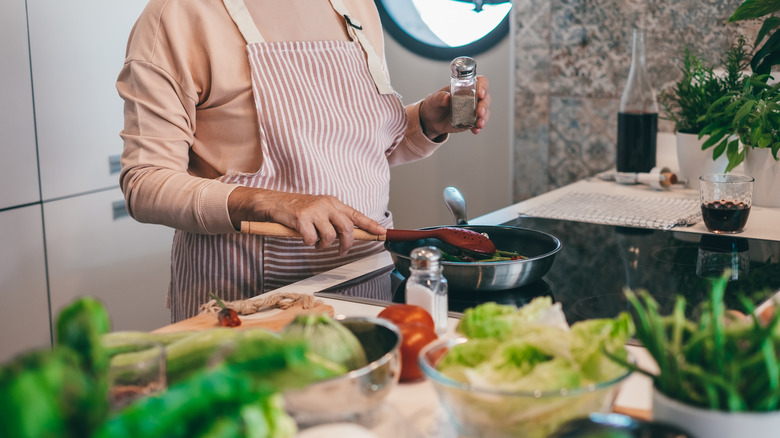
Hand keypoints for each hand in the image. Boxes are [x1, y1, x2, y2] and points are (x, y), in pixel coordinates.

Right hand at [228, 187, 385, 255]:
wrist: (272, 203)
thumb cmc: (296, 210)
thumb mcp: (319, 211)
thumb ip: (333, 220)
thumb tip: (348, 236)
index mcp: (333, 203)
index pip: (357, 214)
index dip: (371, 225)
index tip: (382, 232)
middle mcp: (327, 204)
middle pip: (347, 228)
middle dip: (347, 244)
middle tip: (341, 251)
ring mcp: (314, 210)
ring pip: (330, 236)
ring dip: (323, 245)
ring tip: (316, 243)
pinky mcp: (301, 218)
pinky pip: (312, 239)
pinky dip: (309, 243)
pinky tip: (303, 238)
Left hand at [419, 75, 490, 139]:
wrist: (431, 120)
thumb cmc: (433, 104)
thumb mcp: (433, 99)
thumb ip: (439, 97)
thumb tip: (447, 97)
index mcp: (464, 87)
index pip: (480, 82)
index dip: (483, 86)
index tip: (480, 93)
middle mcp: (471, 97)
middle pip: (485, 98)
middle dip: (484, 105)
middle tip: (479, 112)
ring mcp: (472, 110)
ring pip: (485, 111)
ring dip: (484, 117)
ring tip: (479, 124)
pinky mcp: (471, 121)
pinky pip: (479, 123)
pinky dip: (478, 127)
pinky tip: (475, 130)